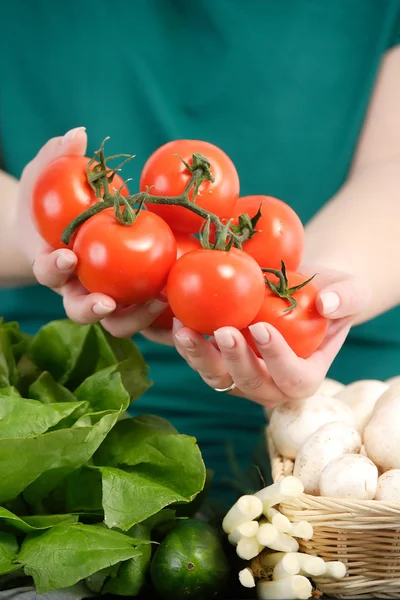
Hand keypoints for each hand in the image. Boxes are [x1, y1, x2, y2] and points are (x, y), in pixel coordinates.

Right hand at [20, 128, 170, 340]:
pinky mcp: (127, 298)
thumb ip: (59, 158)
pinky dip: (157, 314)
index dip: (54, 267)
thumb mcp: (48, 176)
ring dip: (131, 317)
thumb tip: (78, 134)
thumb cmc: (49, 200)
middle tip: (107, 301)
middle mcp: (74, 286)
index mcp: (52, 261)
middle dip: (90, 308)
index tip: (68, 256)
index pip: (48, 270)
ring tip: (156, 301)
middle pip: (77, 309)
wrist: (57, 229)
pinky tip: (178, 301)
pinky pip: (140, 312)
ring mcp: (100, 296)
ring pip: (112, 321)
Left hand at [173, 267, 370, 406]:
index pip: (294, 378)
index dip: (277, 359)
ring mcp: (242, 377)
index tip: (261, 328)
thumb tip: (326, 305)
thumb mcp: (350, 291)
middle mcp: (272, 385)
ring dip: (201, 358)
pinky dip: (187, 346)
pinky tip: (178, 321)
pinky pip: (200, 363)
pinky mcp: (220, 364)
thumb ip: (346, 298)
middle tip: (224, 330)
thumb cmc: (327, 294)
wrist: (298, 291)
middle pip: (252, 384)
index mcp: (306, 375)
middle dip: (236, 360)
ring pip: (219, 379)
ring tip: (187, 330)